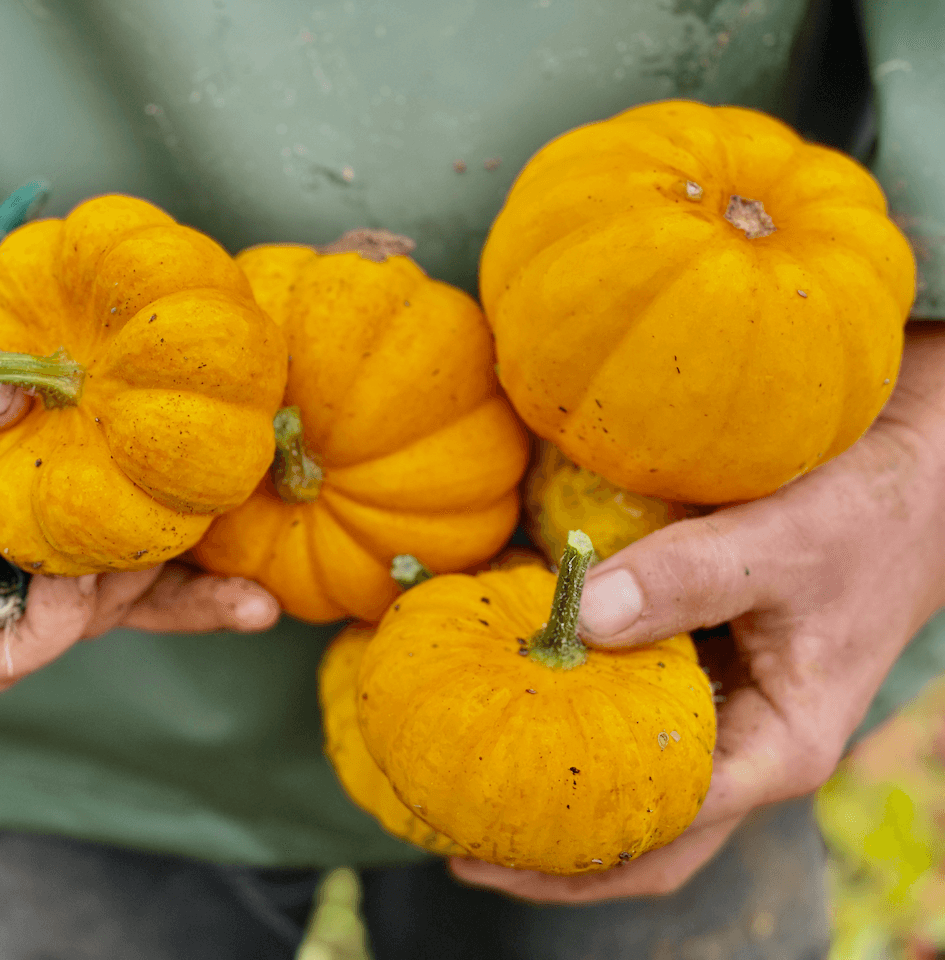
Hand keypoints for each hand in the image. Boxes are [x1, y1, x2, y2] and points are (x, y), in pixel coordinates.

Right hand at [0, 106, 282, 693]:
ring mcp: (57, 503)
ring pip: (130, 590)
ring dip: (190, 600)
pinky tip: (259, 567)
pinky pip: (163, 523)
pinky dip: (210, 553)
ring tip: (250, 594)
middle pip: (70, 620)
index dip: (22, 629)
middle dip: (119, 601)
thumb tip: (11, 401)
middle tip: (161, 546)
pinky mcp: (111, 464)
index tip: (64, 581)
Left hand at [452, 323, 944, 902]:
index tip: (490, 847)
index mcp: (780, 745)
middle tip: (457, 845)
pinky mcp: (706, 685)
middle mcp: (750, 752)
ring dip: (564, 805)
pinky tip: (520, 717)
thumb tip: (576, 620)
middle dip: (557, 859)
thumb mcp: (780, 540)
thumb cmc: (860, 519)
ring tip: (470, 800)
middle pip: (649, 839)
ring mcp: (728, 724)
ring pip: (640, 794)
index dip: (579, 852)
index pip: (671, 827)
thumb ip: (685, 576)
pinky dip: (580, 737)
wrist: (904, 491)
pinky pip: (636, 730)